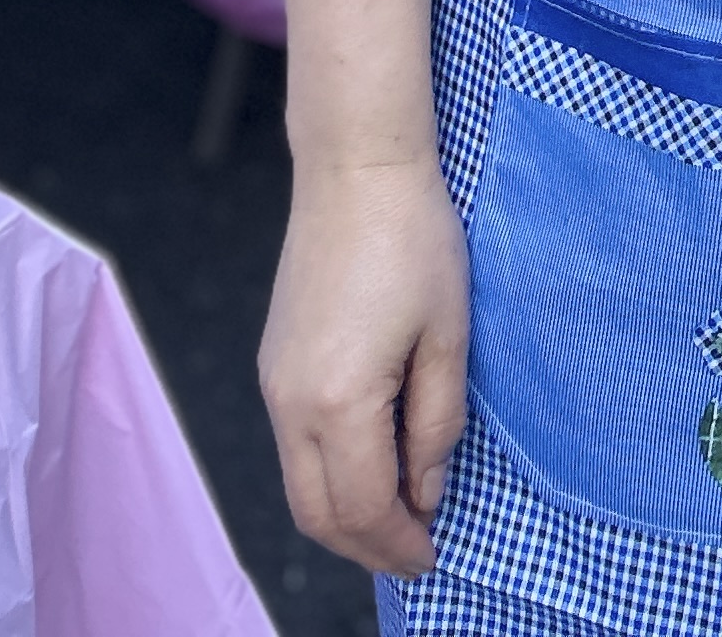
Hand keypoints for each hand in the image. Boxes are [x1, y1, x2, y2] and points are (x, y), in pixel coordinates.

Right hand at [261, 155, 470, 576]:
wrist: (356, 167)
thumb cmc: (413, 239)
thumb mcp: (447, 335)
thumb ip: (436, 423)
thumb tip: (426, 491)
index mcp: (337, 402)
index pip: (364, 508)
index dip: (401, 542)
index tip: (436, 554)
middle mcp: (290, 404)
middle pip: (317, 514)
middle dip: (367, 546)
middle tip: (418, 552)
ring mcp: (274, 384)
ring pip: (299, 486)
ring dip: (345, 516)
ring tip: (400, 516)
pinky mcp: (273, 364)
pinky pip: (293, 449)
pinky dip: (328, 477)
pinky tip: (370, 465)